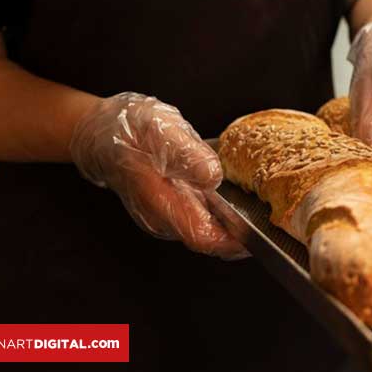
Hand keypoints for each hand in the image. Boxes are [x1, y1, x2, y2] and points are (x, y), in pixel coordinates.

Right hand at [69, 93, 247, 258]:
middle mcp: (163, 216)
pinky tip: (239, 200)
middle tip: (271, 222)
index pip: (202, 236)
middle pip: (208, 239)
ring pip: (205, 230)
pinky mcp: (170, 206)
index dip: (232, 242)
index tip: (259, 236)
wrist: (99, 131)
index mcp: (160, 201)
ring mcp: (166, 214)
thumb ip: (186, 153)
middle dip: (240, 236)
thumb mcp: (160, 130)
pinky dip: (222, 215)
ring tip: (262, 213)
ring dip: (233, 226)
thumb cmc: (128, 129)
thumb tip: (212, 175)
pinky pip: (200, 219)